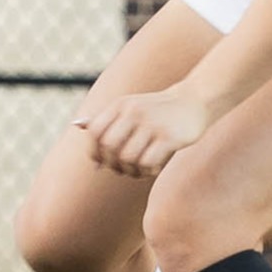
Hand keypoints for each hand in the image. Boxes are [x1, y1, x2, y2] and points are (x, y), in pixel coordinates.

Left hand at [75, 88, 212, 179]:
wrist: (195, 100)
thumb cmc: (157, 109)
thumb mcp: (129, 106)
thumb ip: (105, 117)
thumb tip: (76, 124)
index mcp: (120, 105)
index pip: (95, 132)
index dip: (94, 151)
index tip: (101, 162)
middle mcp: (133, 113)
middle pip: (109, 147)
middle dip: (112, 164)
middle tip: (121, 170)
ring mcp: (151, 124)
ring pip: (128, 157)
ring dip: (131, 171)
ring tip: (138, 171)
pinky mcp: (169, 137)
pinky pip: (148, 162)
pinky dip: (147, 171)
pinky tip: (152, 169)